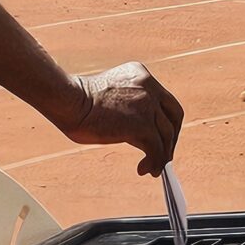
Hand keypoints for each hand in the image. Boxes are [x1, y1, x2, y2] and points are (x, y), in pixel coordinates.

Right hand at [61, 63, 183, 176]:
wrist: (69, 101)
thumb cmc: (78, 102)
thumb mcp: (110, 94)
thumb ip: (128, 105)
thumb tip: (139, 133)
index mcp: (141, 75)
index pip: (167, 101)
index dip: (168, 122)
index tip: (162, 137)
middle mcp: (149, 87)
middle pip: (175, 117)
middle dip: (171, 139)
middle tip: (163, 156)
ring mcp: (148, 106)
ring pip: (166, 135)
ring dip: (162, 155)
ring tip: (151, 169)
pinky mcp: (143, 125)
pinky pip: (157, 149)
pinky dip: (155, 162)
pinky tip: (145, 169)